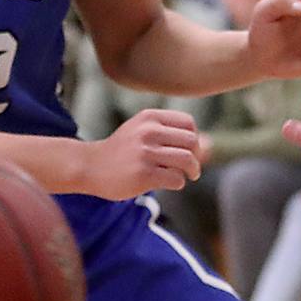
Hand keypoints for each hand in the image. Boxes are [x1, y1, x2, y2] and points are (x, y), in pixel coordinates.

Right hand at [82, 108, 207, 197]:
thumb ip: (173, 136)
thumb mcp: (144, 133)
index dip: (194, 139)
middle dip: (196, 157)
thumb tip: (210, 145)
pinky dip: (178, 183)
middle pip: (192, 142)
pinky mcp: (143, 174)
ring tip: (187, 176)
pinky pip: (176, 179)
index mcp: (150, 117)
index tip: (187, 151)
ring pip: (187, 160)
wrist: (90, 166)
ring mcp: (145, 153)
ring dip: (192, 171)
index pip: (189, 124)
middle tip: (191, 168)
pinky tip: (169, 183)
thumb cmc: (122, 151)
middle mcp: (148, 131)